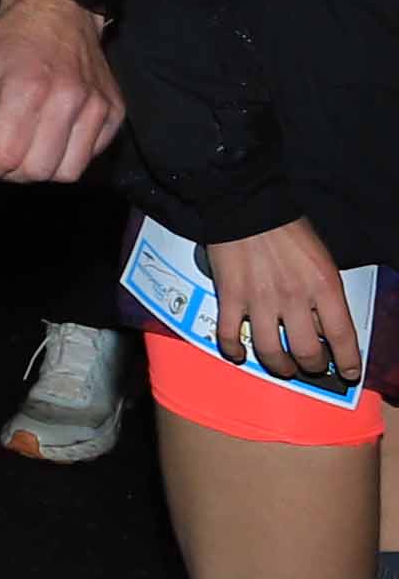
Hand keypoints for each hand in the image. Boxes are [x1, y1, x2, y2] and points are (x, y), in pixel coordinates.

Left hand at [0, 0, 122, 191]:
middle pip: (37, 170)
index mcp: (27, 89)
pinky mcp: (115, 110)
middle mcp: (68, 100)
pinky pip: (90, 156)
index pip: (5, 155)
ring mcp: (97, 106)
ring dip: (39, 171)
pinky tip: (47, 142)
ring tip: (20, 155)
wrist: (59, 10)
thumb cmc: (8, 41)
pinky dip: (66, 159)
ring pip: (67, 171)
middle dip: (8, 174)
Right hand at [200, 218, 362, 387]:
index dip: (347, 361)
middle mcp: (293, 297)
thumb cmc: (286, 229)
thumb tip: (322, 325)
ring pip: (270, 351)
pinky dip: (233, 350)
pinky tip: (238, 353)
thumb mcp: (322, 260)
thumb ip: (324, 294)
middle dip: (312, 366)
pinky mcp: (230, 297)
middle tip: (311, 366)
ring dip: (278, 365)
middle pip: (306, 351)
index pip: (341, 336)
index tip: (348, 372)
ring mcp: (259, 300)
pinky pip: (229, 335)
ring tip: (281, 365)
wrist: (246, 206)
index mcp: (323, 285)